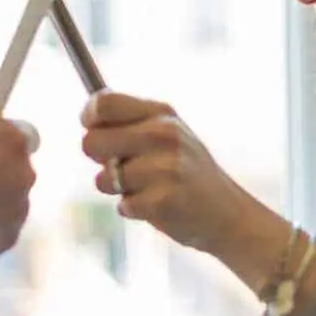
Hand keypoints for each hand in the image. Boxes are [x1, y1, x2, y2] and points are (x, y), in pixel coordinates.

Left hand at [80, 90, 259, 256]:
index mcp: (161, 113)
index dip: (89, 116)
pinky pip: (122, 205)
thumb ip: (129, 123)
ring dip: (118, 189)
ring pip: (104, 179)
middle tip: (121, 165)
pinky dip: (133, 209)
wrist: (227, 212)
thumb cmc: (184, 170)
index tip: (91, 126)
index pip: (104, 102)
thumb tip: (87, 118)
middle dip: (98, 159)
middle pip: (92, 141)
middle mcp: (163, 135)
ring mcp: (165, 167)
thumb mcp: (166, 133)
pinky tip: (157, 205)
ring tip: (148, 187)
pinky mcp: (164, 200)